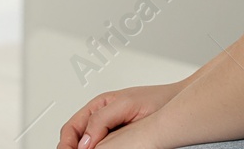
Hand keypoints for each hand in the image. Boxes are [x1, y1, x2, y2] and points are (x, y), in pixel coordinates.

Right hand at [59, 82, 180, 148]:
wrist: (177, 105)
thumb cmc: (156, 99)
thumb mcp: (125, 104)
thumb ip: (100, 119)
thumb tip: (83, 140)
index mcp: (97, 107)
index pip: (71, 128)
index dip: (66, 143)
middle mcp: (101, 120)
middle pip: (75, 140)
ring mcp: (110, 133)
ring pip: (88, 147)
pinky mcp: (122, 143)